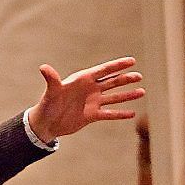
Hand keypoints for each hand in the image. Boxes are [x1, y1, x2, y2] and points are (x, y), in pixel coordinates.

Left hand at [27, 57, 144, 142]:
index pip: (104, 70)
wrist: (46, 123)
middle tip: (139, 76)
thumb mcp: (51, 92)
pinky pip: (110, 114)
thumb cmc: (47, 105)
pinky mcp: (92, 115)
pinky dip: (120, 113)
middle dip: (126, 79)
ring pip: (114, 97)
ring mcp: (92, 102)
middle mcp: (90, 89)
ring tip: (141, 92)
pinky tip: (132, 113)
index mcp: (82, 80)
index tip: (132, 61)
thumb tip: (43, 68)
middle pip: (112, 82)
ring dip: (127, 95)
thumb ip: (51, 80)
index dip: (118, 65)